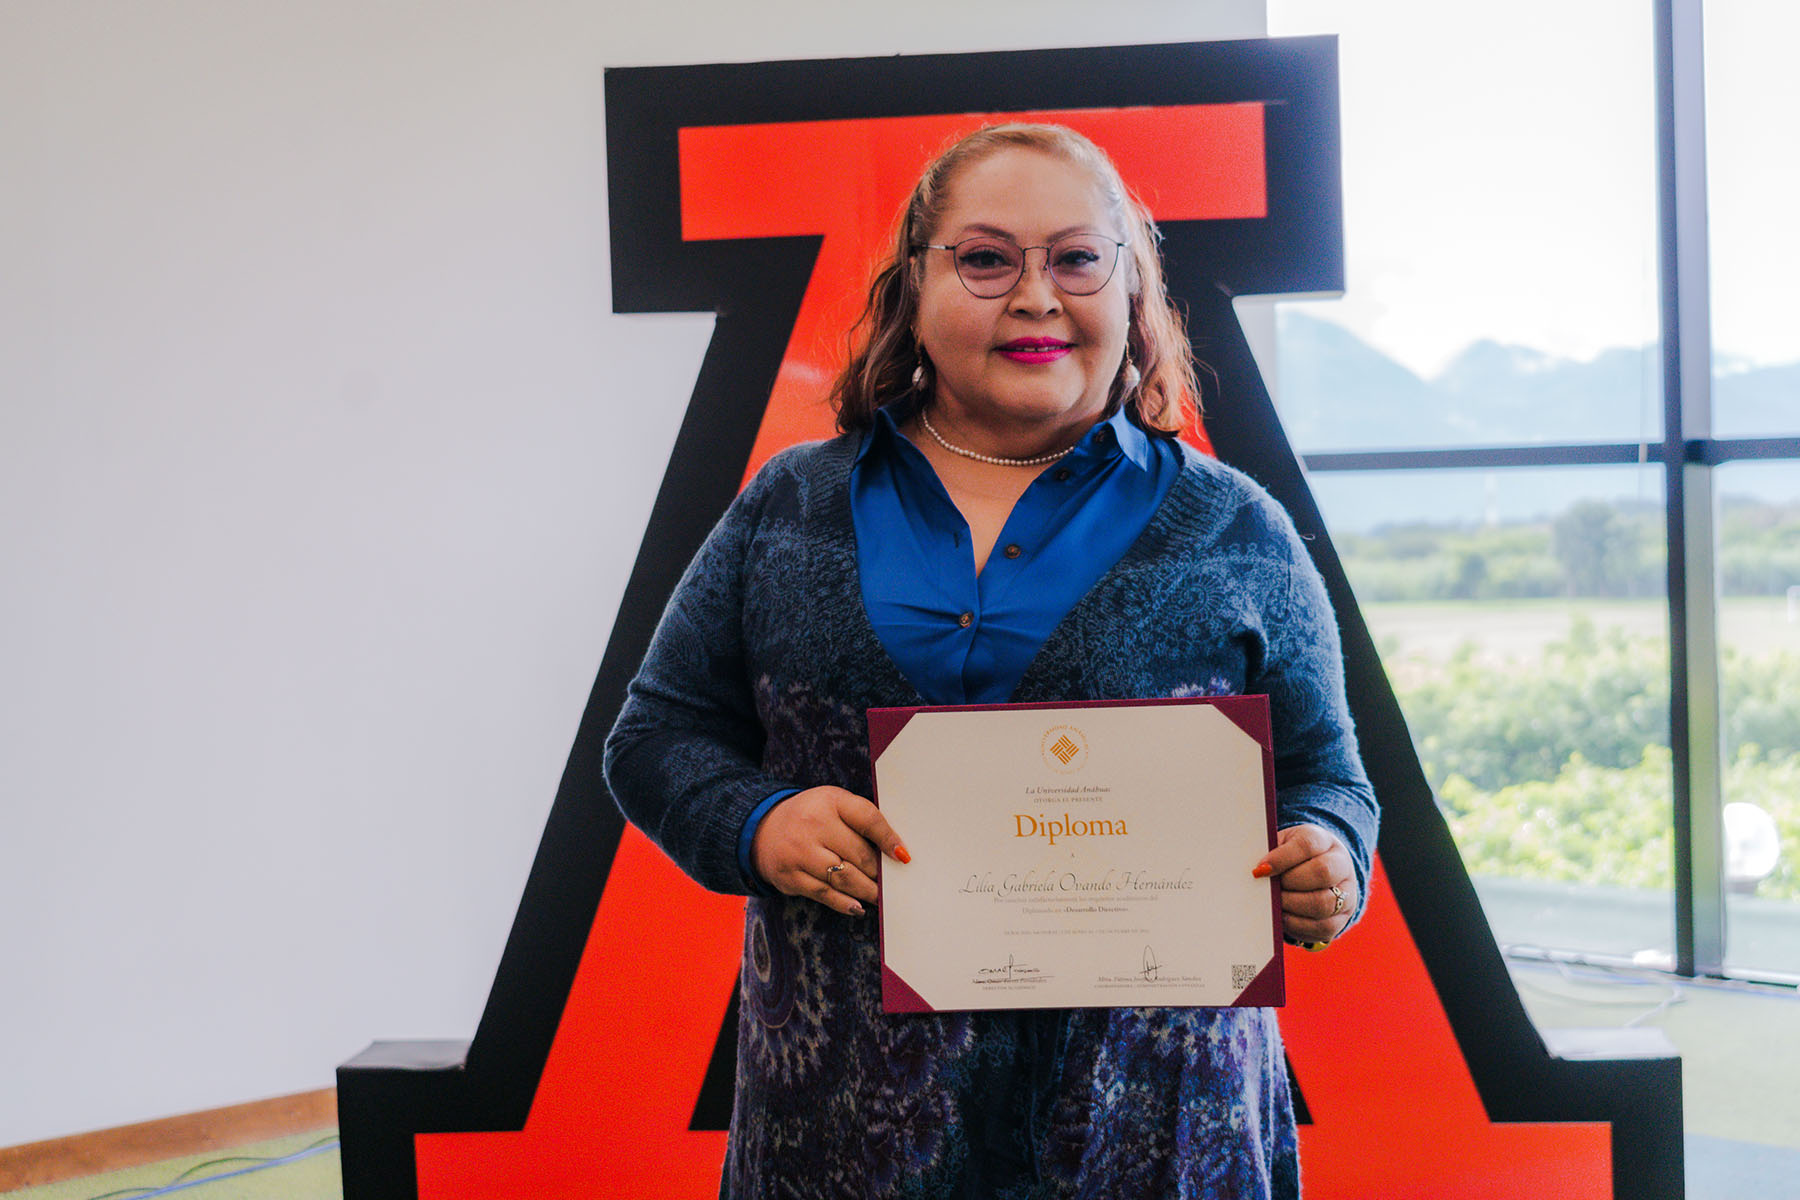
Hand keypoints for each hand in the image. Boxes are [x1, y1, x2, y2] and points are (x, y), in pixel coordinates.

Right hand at [750, 786, 910, 916]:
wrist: (762, 829)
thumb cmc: (810, 816)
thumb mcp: (835, 804)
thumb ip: (864, 819)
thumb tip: (896, 850)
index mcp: (829, 802)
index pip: (867, 819)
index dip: (889, 839)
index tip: (904, 857)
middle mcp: (812, 825)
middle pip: (859, 855)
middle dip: (878, 872)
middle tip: (892, 883)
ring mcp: (799, 853)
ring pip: (844, 879)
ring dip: (867, 891)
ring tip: (880, 896)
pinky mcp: (790, 877)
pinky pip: (825, 895)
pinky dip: (845, 903)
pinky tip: (858, 906)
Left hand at [1253, 823, 1356, 946]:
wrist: (1316, 871)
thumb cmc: (1292, 858)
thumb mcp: (1281, 846)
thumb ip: (1270, 854)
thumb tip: (1257, 872)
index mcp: (1324, 840)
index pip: (1307, 845)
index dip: (1281, 858)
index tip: (1260, 870)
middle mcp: (1342, 865)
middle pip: (1322, 873)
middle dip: (1290, 882)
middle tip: (1270, 888)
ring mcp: (1347, 893)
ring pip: (1324, 903)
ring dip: (1293, 906)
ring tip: (1275, 904)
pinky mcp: (1342, 918)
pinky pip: (1324, 927)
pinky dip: (1299, 925)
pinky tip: (1283, 918)